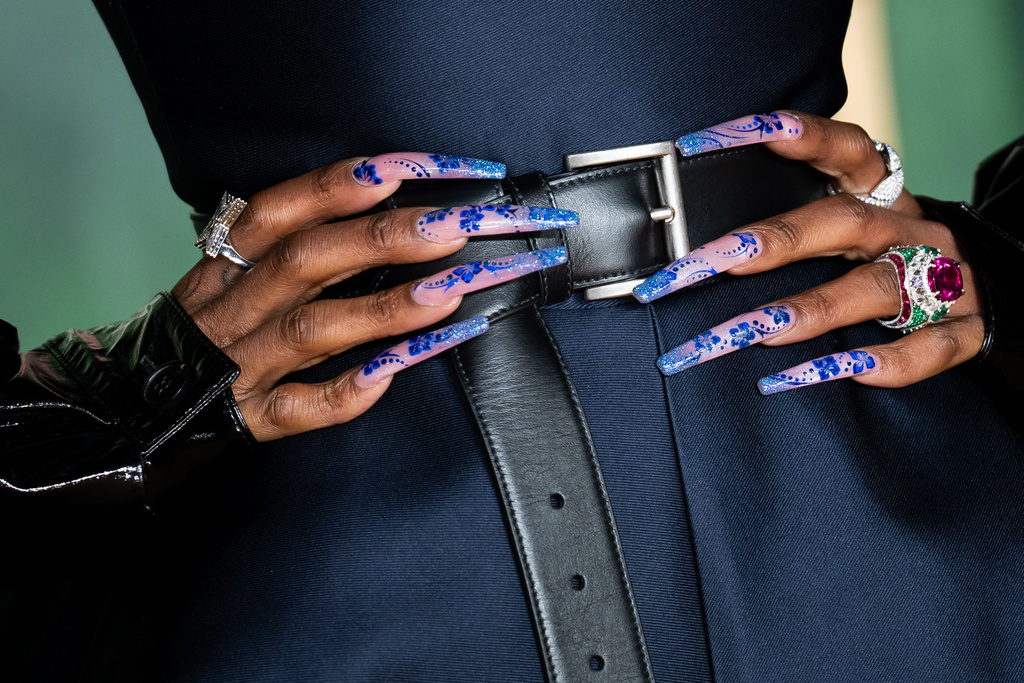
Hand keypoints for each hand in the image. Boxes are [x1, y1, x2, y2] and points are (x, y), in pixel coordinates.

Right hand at [172, 153, 575, 439]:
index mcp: (231, 260)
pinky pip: (300, 408)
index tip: (411, 166)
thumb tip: (397, 208)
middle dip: (385, 237)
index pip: (287, 207)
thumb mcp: (236, 272)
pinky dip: (345, 394)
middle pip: (309, 259)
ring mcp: (243, 364)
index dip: (347, 183)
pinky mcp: (250, 419)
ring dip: (384, 308)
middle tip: (458, 223)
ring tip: (451, 290)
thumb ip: (298, 243)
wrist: (135, 405)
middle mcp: (237, 305)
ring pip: (312, 330)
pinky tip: (392, 376)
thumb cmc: (214, 326)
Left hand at [634, 112, 983, 393]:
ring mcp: (943, 276)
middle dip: (766, 243)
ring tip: (743, 332)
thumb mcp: (850, 224)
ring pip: (874, 289)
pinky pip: (925, 349)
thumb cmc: (888, 256)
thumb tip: (697, 249)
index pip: (841, 146)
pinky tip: (815, 375)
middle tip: (694, 267)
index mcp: (881, 191)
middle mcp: (910, 228)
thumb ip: (795, 221)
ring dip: (806, 311)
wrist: (994, 290)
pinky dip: (877, 364)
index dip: (788, 136)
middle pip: (841, 222)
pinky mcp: (965, 328)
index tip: (709, 142)